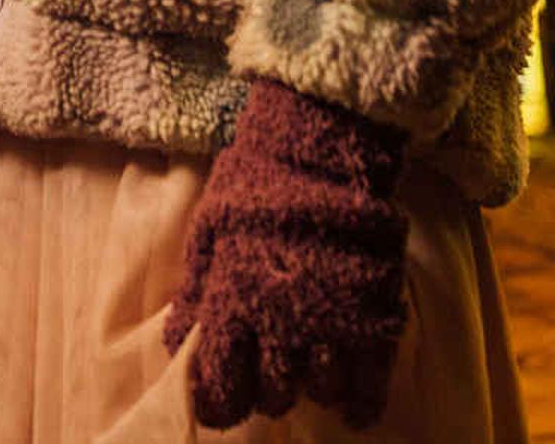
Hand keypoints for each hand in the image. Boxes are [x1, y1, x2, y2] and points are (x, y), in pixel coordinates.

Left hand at [164, 83, 411, 429]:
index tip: (225, 401)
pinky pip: (370, 383)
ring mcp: (330, 321)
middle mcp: (278, 324)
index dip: (221, 403)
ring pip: (321, 390)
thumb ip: (195, 296)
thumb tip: (180, 346)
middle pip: (274, 395)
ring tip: (312, 367)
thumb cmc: (256, 184)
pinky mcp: (374, 314)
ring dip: (314, 386)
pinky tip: (356, 410)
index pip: (220, 389)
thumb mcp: (207, 235)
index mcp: (230, 307)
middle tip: (273, 366)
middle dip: (270, 388)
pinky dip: (363, 405)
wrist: (320, 145)